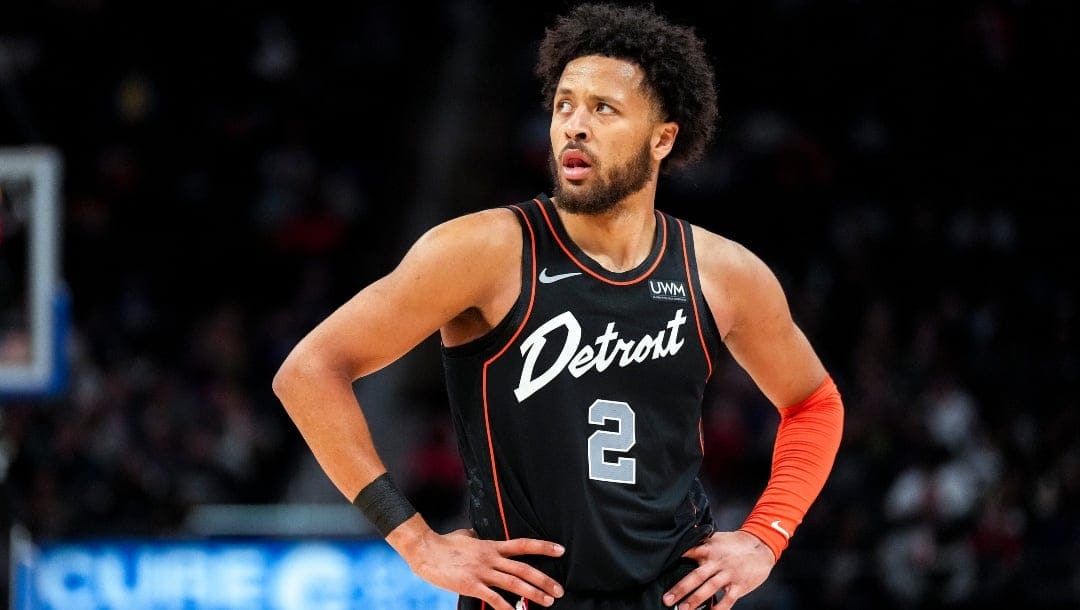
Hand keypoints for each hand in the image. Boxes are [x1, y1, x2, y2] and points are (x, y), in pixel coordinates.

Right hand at [403, 527, 565, 609]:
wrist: (426, 550)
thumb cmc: (445, 543)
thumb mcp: (467, 536)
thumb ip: (477, 538)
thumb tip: (479, 536)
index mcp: (491, 545)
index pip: (523, 545)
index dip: (543, 547)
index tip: (560, 550)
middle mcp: (490, 558)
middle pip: (524, 568)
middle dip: (544, 580)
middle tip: (559, 590)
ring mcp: (482, 571)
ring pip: (514, 583)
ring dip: (533, 593)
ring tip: (547, 602)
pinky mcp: (471, 585)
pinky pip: (493, 598)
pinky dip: (506, 607)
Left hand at [662, 530, 774, 609]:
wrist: (761, 546)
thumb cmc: (734, 543)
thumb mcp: (716, 538)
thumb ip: (700, 542)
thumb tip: (682, 537)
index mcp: (709, 549)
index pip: (688, 553)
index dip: (675, 559)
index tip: (660, 568)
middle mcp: (717, 562)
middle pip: (696, 576)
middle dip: (680, 589)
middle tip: (667, 600)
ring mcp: (728, 574)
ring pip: (709, 589)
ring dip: (695, 600)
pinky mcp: (739, 585)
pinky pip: (728, 600)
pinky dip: (719, 608)